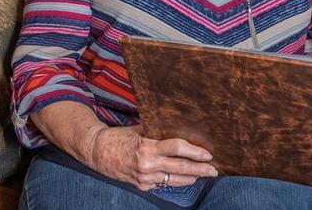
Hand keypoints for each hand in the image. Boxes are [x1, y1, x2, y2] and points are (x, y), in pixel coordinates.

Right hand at [88, 125, 218, 189]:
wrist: (98, 152)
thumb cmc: (120, 137)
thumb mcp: (140, 129)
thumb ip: (158, 130)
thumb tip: (181, 125)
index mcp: (147, 147)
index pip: (176, 148)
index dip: (194, 151)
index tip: (208, 153)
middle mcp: (147, 165)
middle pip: (180, 168)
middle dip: (200, 169)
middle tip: (213, 169)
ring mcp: (144, 178)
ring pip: (174, 180)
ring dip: (191, 178)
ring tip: (203, 174)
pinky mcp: (141, 186)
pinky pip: (163, 185)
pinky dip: (174, 181)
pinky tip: (184, 178)